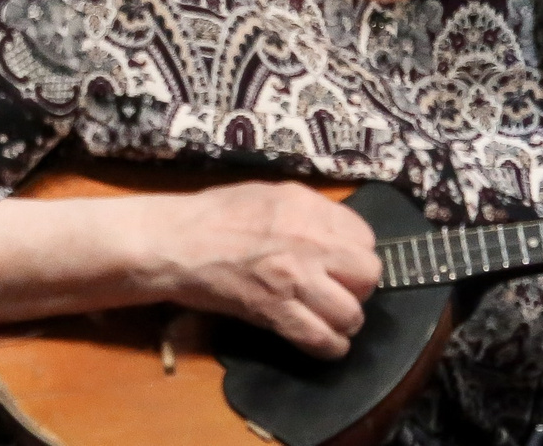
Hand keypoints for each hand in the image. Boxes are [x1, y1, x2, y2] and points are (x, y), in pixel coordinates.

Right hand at [134, 182, 380, 359]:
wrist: (173, 241)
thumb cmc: (213, 216)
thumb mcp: (267, 195)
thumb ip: (307, 212)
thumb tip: (337, 234)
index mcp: (305, 207)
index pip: (365, 238)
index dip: (354, 254)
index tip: (340, 263)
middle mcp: (308, 240)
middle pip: (369, 275)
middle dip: (356, 287)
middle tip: (334, 290)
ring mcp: (293, 278)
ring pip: (351, 313)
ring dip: (343, 321)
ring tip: (326, 318)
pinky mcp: (275, 311)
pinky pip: (322, 340)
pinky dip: (328, 347)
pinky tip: (319, 341)